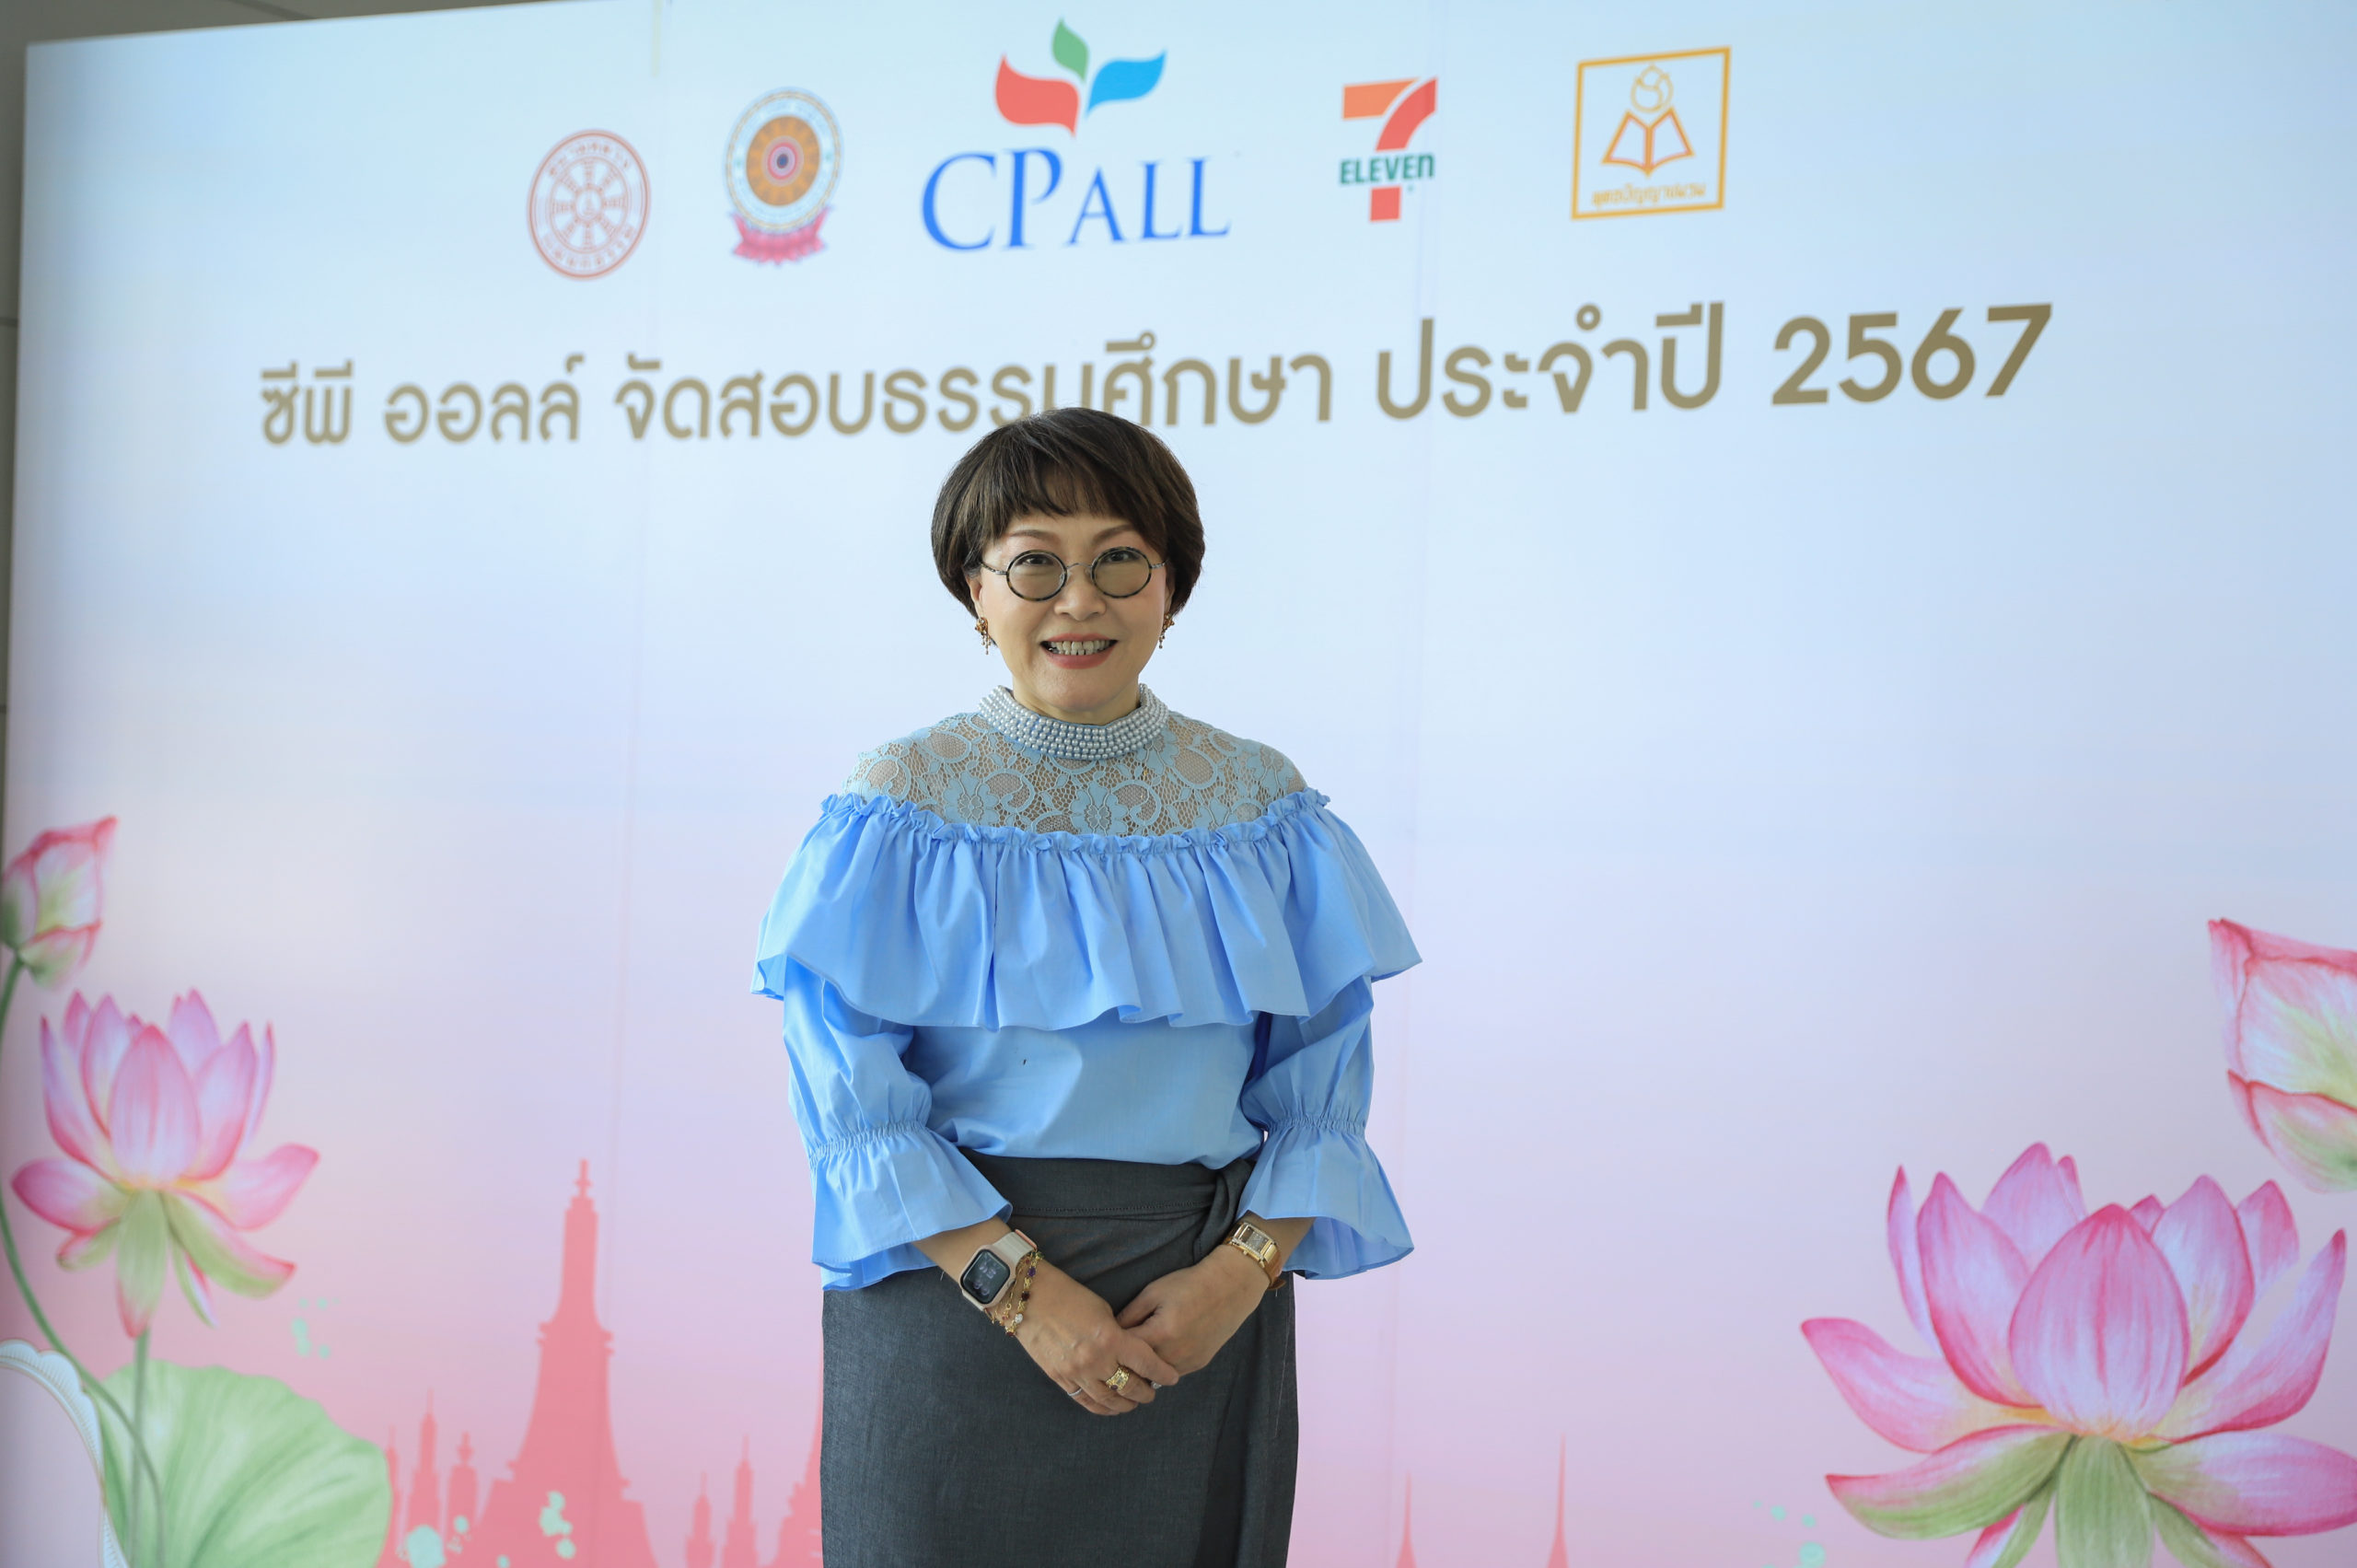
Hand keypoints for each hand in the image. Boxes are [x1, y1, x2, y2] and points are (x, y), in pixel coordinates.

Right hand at [1013, 1262, 1183, 1416]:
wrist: (1030, 1299)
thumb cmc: (1069, 1296)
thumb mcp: (1103, 1310)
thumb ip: (1118, 1334)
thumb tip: (1131, 1353)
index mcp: (1111, 1338)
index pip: (1146, 1363)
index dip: (1163, 1373)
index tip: (1173, 1378)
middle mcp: (1096, 1360)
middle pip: (1129, 1387)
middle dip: (1146, 1392)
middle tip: (1153, 1393)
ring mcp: (1076, 1372)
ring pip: (1108, 1400)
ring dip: (1124, 1404)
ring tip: (1133, 1403)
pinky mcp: (1060, 1379)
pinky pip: (1085, 1400)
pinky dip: (1100, 1407)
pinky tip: (1109, 1407)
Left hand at [1115, 1243, 1267, 1376]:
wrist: (1229, 1288)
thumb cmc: (1188, 1284)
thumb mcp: (1153, 1292)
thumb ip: (1129, 1315)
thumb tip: (1109, 1332)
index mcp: (1160, 1333)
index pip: (1125, 1352)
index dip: (1111, 1348)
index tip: (1101, 1345)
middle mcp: (1174, 1353)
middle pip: (1138, 1370)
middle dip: (1124, 1362)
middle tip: (1112, 1354)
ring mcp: (1188, 1362)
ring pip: (1154, 1376)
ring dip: (1143, 1369)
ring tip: (1133, 1355)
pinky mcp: (1198, 1364)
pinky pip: (1171, 1373)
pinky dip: (1160, 1368)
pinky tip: (1155, 1354)